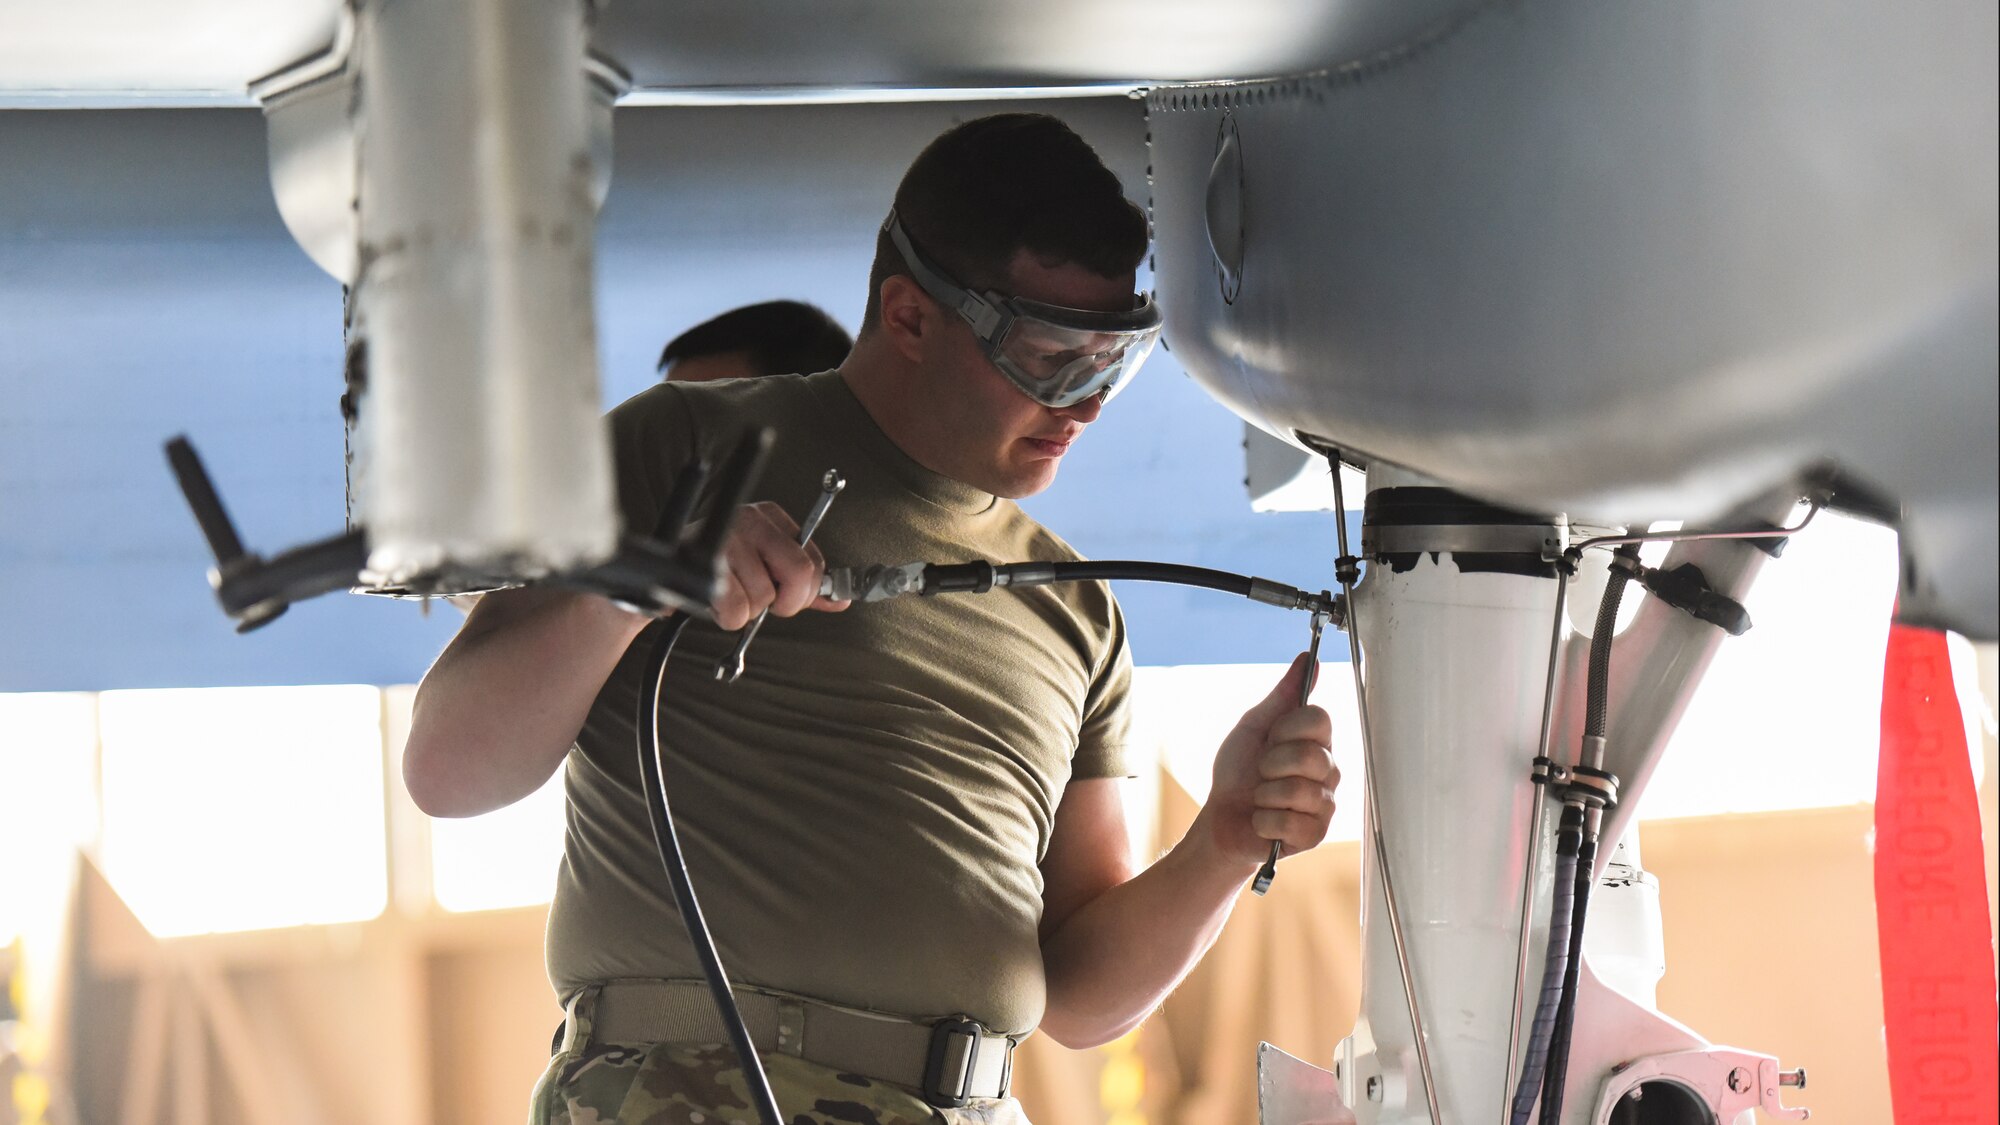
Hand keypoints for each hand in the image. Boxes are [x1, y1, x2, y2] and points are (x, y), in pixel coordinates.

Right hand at [711, 501, 849, 630]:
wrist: (667, 574)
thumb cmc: (721, 571)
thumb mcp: (766, 569)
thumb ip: (804, 585)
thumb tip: (840, 599)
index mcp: (771, 517)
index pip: (813, 561)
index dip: (804, 592)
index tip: (786, 598)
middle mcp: (751, 520)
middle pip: (798, 573)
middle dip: (785, 603)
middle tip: (763, 602)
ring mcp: (727, 538)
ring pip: (763, 596)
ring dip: (747, 610)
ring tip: (728, 594)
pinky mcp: (705, 563)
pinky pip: (736, 608)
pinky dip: (728, 617)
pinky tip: (716, 601)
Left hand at [1193, 653, 1338, 868]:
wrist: (1222, 818)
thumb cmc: (1238, 772)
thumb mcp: (1253, 727)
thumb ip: (1282, 696)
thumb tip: (1308, 660)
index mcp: (1316, 741)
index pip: (1319, 719)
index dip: (1287, 727)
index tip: (1271, 737)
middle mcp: (1328, 770)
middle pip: (1309, 756)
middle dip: (1270, 764)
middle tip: (1261, 773)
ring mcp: (1325, 803)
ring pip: (1298, 790)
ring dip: (1264, 795)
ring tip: (1262, 799)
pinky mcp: (1316, 834)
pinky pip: (1291, 822)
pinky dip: (1264, 821)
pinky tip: (1264, 822)